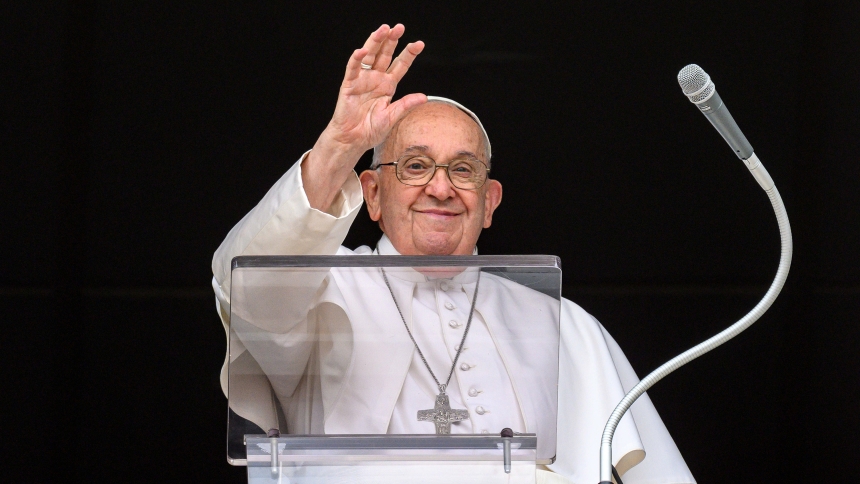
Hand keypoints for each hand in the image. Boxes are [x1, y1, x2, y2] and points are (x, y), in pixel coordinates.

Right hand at [304, 24, 425, 210]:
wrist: (353, 140)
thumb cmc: (371, 130)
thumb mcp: (392, 117)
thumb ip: (406, 105)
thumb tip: (424, 97)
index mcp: (388, 86)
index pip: (400, 65)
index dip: (409, 54)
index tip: (419, 44)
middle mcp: (376, 79)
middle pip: (385, 55)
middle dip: (392, 41)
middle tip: (399, 27)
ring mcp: (363, 80)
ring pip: (370, 56)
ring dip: (375, 42)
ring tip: (383, 29)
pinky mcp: (349, 85)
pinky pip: (353, 69)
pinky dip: (356, 60)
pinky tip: (361, 51)